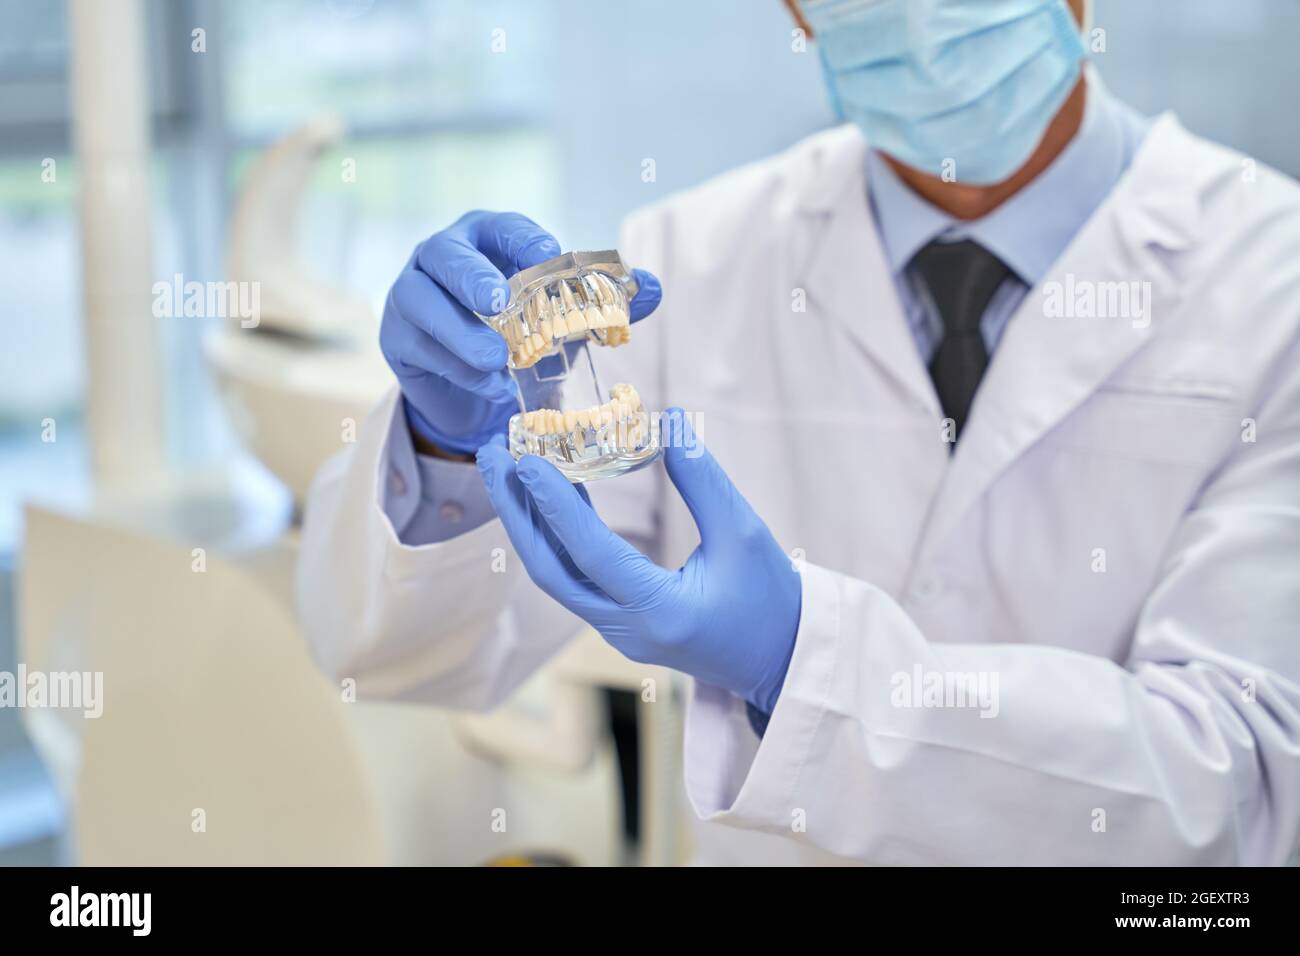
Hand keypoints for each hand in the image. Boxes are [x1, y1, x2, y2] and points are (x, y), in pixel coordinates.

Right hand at [381, 210, 661, 454]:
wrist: (472, 384)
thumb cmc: (520, 331)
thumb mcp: (563, 315)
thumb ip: (606, 300)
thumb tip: (653, 287)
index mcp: (486, 237)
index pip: (503, 227)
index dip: (524, 240)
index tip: (550, 255)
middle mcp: (441, 256)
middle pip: (445, 254)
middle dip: (471, 276)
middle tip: (498, 301)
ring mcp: (410, 294)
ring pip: (425, 304)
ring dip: (463, 335)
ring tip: (498, 359)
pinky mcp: (397, 337)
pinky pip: (422, 349)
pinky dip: (458, 370)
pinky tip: (490, 386)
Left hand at [475, 412, 801, 712]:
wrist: (783, 659)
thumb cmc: (772, 600)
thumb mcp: (745, 532)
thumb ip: (702, 480)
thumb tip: (668, 421)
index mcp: (659, 612)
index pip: (589, 552)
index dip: (553, 503)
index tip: (524, 458)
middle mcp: (627, 629)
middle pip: (550, 570)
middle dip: (516, 512)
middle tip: (493, 455)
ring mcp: (619, 632)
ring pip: (557, 576)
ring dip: (530, 522)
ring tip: (510, 468)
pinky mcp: (621, 625)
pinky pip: (575, 577)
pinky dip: (557, 536)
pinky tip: (554, 494)